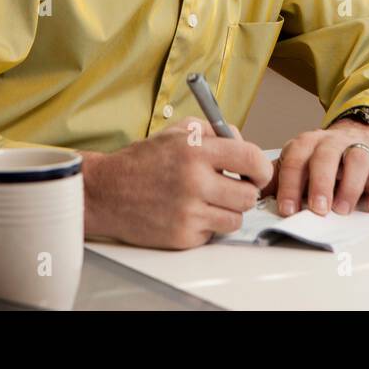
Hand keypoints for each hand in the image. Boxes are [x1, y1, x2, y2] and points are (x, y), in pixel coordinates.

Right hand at [81, 117, 273, 249]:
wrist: (106, 191)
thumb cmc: (143, 160)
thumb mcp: (178, 132)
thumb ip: (214, 131)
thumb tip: (244, 142)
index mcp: (196, 151)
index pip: (251, 159)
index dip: (261, 168)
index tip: (257, 172)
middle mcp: (194, 182)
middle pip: (249, 195)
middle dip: (243, 191)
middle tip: (230, 187)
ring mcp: (188, 212)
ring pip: (235, 219)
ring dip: (227, 211)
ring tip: (207, 200)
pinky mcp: (182, 237)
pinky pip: (213, 234)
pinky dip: (206, 226)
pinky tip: (187, 213)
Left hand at [264, 118, 368, 216]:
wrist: (355, 135)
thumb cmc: (320, 159)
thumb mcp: (296, 164)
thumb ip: (278, 178)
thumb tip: (252, 195)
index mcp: (307, 143)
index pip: (295, 158)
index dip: (290, 184)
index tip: (288, 209)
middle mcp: (332, 142)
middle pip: (326, 155)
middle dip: (321, 183)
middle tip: (318, 209)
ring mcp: (359, 148)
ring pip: (358, 158)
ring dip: (351, 185)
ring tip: (343, 210)